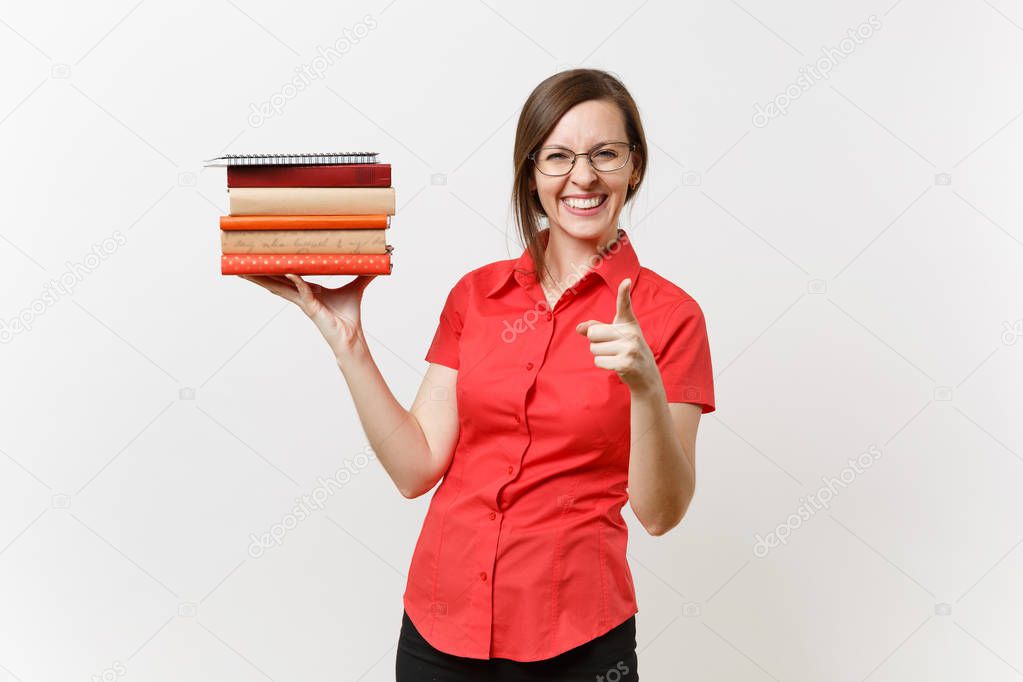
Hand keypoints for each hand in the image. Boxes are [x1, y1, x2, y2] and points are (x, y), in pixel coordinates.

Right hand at [238, 273, 375, 358]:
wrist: (352, 337)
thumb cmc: (349, 316)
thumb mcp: (356, 288)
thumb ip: (363, 275)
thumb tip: (377, 263)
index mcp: (308, 291)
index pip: (287, 275)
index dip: (275, 266)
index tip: (263, 256)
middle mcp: (302, 296)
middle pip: (276, 281)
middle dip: (259, 272)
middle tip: (242, 262)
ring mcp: (304, 302)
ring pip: (280, 287)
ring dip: (265, 278)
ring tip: (247, 270)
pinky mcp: (312, 308)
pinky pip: (303, 291)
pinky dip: (297, 281)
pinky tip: (290, 271)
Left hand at [575, 278, 659, 393]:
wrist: (646, 376)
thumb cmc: (627, 351)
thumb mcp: (614, 337)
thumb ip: (596, 329)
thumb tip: (579, 328)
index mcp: (629, 323)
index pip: (625, 305)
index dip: (624, 292)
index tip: (625, 281)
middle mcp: (631, 333)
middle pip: (593, 333)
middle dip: (596, 343)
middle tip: (612, 348)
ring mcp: (630, 348)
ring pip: (594, 348)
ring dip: (600, 355)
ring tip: (615, 357)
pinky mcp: (626, 363)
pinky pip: (599, 360)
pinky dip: (603, 364)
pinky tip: (616, 365)